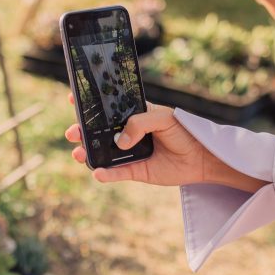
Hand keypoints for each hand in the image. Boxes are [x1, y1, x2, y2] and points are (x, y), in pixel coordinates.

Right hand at [64, 95, 265, 191]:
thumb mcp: (163, 118)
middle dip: (82, 131)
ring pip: (104, 153)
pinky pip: (117, 173)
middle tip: (72, 133)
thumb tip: (120, 142)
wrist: (202, 157)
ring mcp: (130, 153)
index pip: (109, 108)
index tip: (74, 100)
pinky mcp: (137, 172)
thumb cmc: (184, 131)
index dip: (91, 104)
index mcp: (134, 114)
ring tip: (79, 154)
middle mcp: (128, 134)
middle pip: (99, 132)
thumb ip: (140, 123)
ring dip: (88, 153)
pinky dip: (106, 174)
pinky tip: (98, 173)